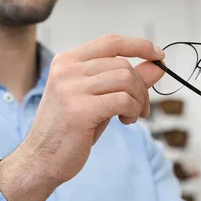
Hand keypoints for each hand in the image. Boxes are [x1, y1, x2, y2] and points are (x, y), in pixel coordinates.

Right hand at [0, 34, 164, 200]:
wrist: (41, 159)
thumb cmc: (71, 128)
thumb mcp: (99, 98)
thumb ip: (125, 80)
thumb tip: (158, 66)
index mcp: (67, 61)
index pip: (111, 42)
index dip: (139, 45)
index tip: (158, 54)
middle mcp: (67, 69)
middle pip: (123, 64)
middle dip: (141, 87)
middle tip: (141, 108)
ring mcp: (71, 88)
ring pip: (126, 79)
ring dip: (139, 100)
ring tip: (131, 116)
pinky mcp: (79, 109)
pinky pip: (123, 100)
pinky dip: (133, 110)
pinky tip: (125, 121)